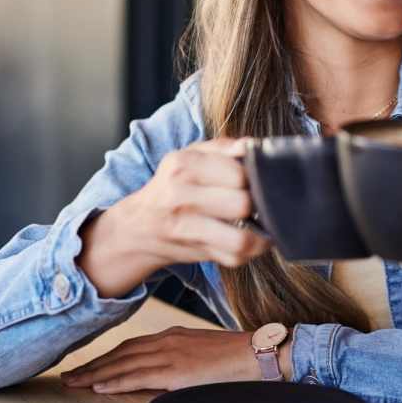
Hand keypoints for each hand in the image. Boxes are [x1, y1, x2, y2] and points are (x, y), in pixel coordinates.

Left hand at [60, 327, 259, 393]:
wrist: (257, 354)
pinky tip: (99, 386)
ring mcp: (170, 354)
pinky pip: (138, 376)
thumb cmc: (235, 356)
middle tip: (68, 375)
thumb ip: (179, 358)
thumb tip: (162, 372)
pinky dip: (115, 381)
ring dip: (95, 374)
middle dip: (93, 365)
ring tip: (74, 383)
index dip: (107, 356)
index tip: (88, 365)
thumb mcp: (201, 351)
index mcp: (172, 335)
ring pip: (123, 364)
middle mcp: (167, 340)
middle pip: (121, 352)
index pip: (131, 345)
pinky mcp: (176, 370)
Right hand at [78, 138, 269, 297]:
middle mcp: (179, 195)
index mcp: (183, 164)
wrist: (138, 226)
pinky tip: (250, 238)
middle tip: (260, 201)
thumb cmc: (172, 185)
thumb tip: (251, 145)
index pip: (238, 173)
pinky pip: (234, 257)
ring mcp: (185, 227)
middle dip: (258, 203)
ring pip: (241, 238)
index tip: (256, 179)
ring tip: (263, 224)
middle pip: (243, 204)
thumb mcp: (189, 156)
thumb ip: (222, 147)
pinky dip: (250, 250)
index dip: (255, 177)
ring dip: (260, 234)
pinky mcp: (193, 252)